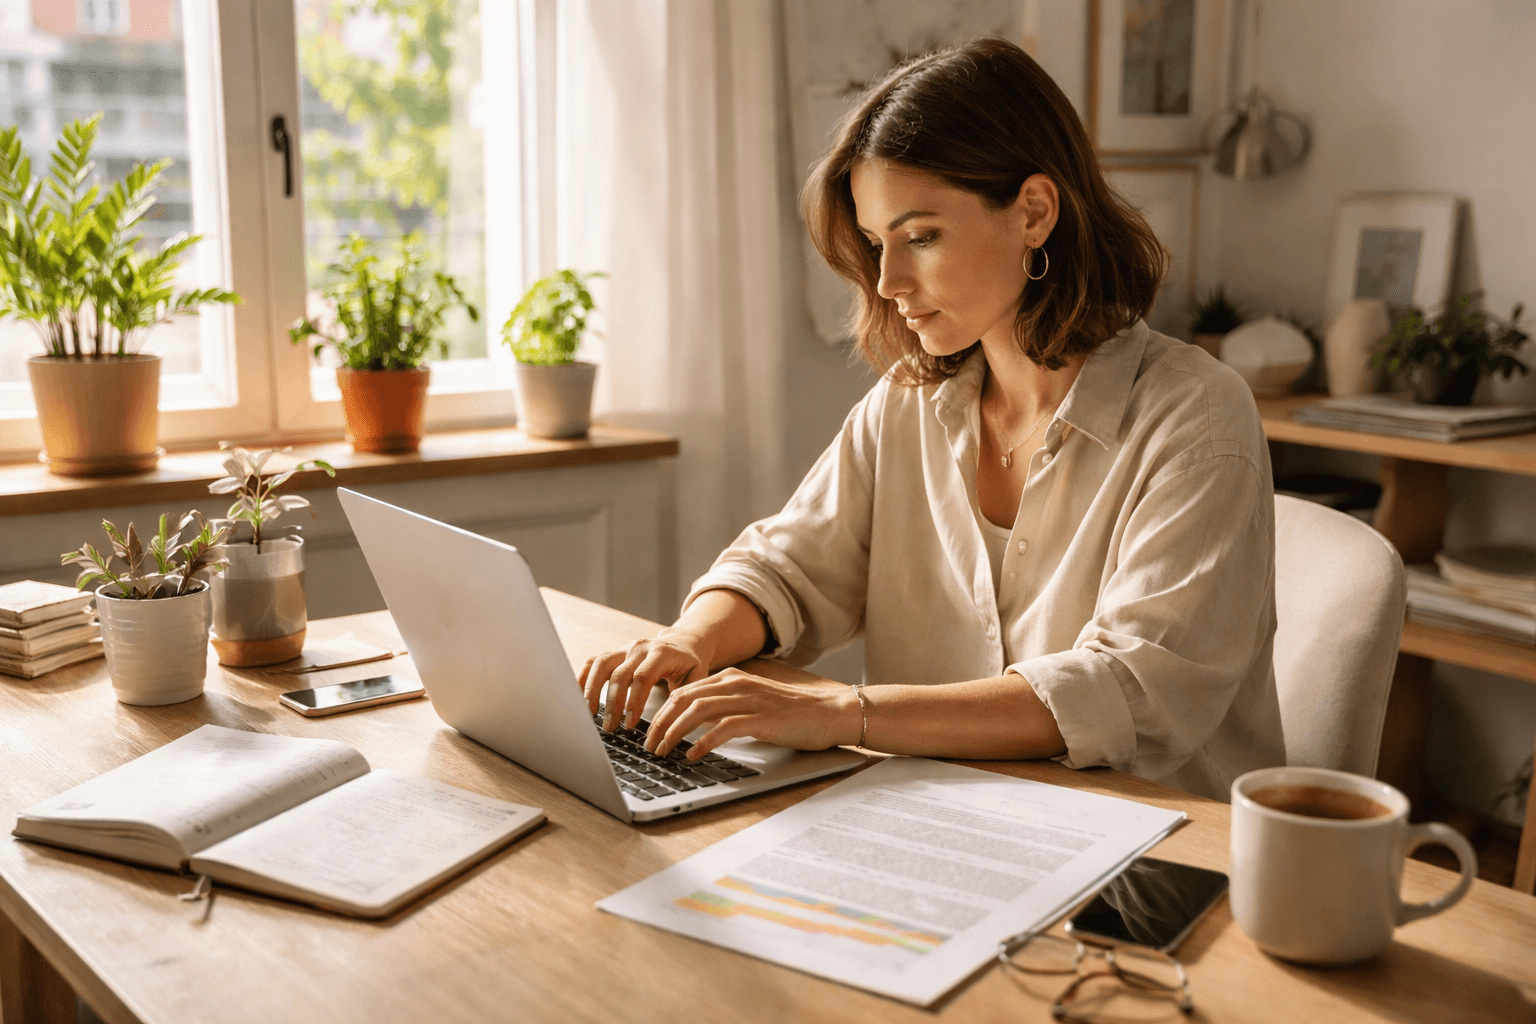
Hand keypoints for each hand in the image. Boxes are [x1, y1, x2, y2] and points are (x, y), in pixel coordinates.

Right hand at [578, 628, 712, 730]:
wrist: (683, 643)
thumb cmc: (690, 665)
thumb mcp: (697, 677)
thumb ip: (686, 695)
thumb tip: (673, 719)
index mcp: (661, 653)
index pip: (642, 676)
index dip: (634, 700)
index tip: (629, 724)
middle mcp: (639, 647)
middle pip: (619, 674)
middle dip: (613, 703)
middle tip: (610, 727)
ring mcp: (624, 648)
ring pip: (601, 665)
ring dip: (592, 690)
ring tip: (589, 714)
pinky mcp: (614, 653)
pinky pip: (593, 661)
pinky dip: (582, 677)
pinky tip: (576, 696)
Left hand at [643, 669, 861, 759]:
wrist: (831, 712)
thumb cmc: (793, 714)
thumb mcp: (752, 704)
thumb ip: (726, 709)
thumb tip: (696, 728)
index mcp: (732, 678)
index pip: (684, 691)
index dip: (662, 712)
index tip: (650, 732)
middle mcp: (736, 683)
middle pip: (684, 698)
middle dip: (660, 723)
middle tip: (648, 744)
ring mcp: (749, 699)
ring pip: (698, 711)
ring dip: (674, 732)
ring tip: (663, 750)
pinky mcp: (761, 718)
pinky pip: (723, 728)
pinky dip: (703, 741)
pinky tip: (692, 754)